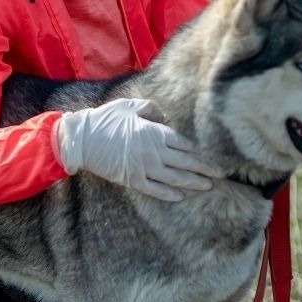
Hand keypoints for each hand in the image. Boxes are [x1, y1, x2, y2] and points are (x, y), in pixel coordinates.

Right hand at [54, 97, 220, 200]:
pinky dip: (170, 194)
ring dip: (192, 183)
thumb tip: (165, 119)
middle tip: (219, 177)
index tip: (211, 159)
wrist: (83, 140)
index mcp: (154, 132)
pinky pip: (156, 190)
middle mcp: (153, 152)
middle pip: (185, 163)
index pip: (184, 145)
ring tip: (206, 187)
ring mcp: (143, 168)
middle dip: (204, 170)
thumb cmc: (106, 119)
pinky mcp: (133, 180)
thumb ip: (152, 110)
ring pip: (174, 178)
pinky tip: (181, 196)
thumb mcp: (131, 106)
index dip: (199, 153)